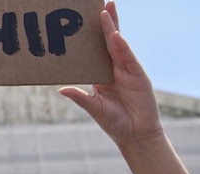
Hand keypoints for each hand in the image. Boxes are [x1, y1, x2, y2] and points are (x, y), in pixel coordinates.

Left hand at [59, 1, 162, 145]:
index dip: (95, 34)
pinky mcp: (139, 77)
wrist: (135, 135)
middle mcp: (116, 69)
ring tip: (106, 12)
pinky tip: (117, 36)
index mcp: (103, 75)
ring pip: (119, 46)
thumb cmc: (115, 122)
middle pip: (110, 41)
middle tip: (101, 4)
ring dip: (113, 29)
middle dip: (107, 23)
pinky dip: (123, 48)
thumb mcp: (93, 108)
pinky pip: (129, 59)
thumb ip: (79, 97)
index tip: (88, 18)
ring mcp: (128, 71)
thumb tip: (60, 88)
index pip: (98, 50)